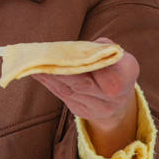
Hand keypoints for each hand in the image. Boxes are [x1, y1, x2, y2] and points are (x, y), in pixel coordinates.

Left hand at [32, 38, 138, 153]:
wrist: (117, 101)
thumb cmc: (114, 67)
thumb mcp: (115, 54)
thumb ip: (100, 47)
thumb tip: (76, 49)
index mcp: (125, 77)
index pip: (108, 72)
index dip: (87, 64)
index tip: (68, 54)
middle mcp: (113, 96)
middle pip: (82, 82)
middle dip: (59, 68)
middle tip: (40, 55)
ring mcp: (96, 107)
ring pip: (69, 89)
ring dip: (49, 75)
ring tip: (33, 61)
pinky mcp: (81, 111)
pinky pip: (62, 95)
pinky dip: (48, 82)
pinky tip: (36, 71)